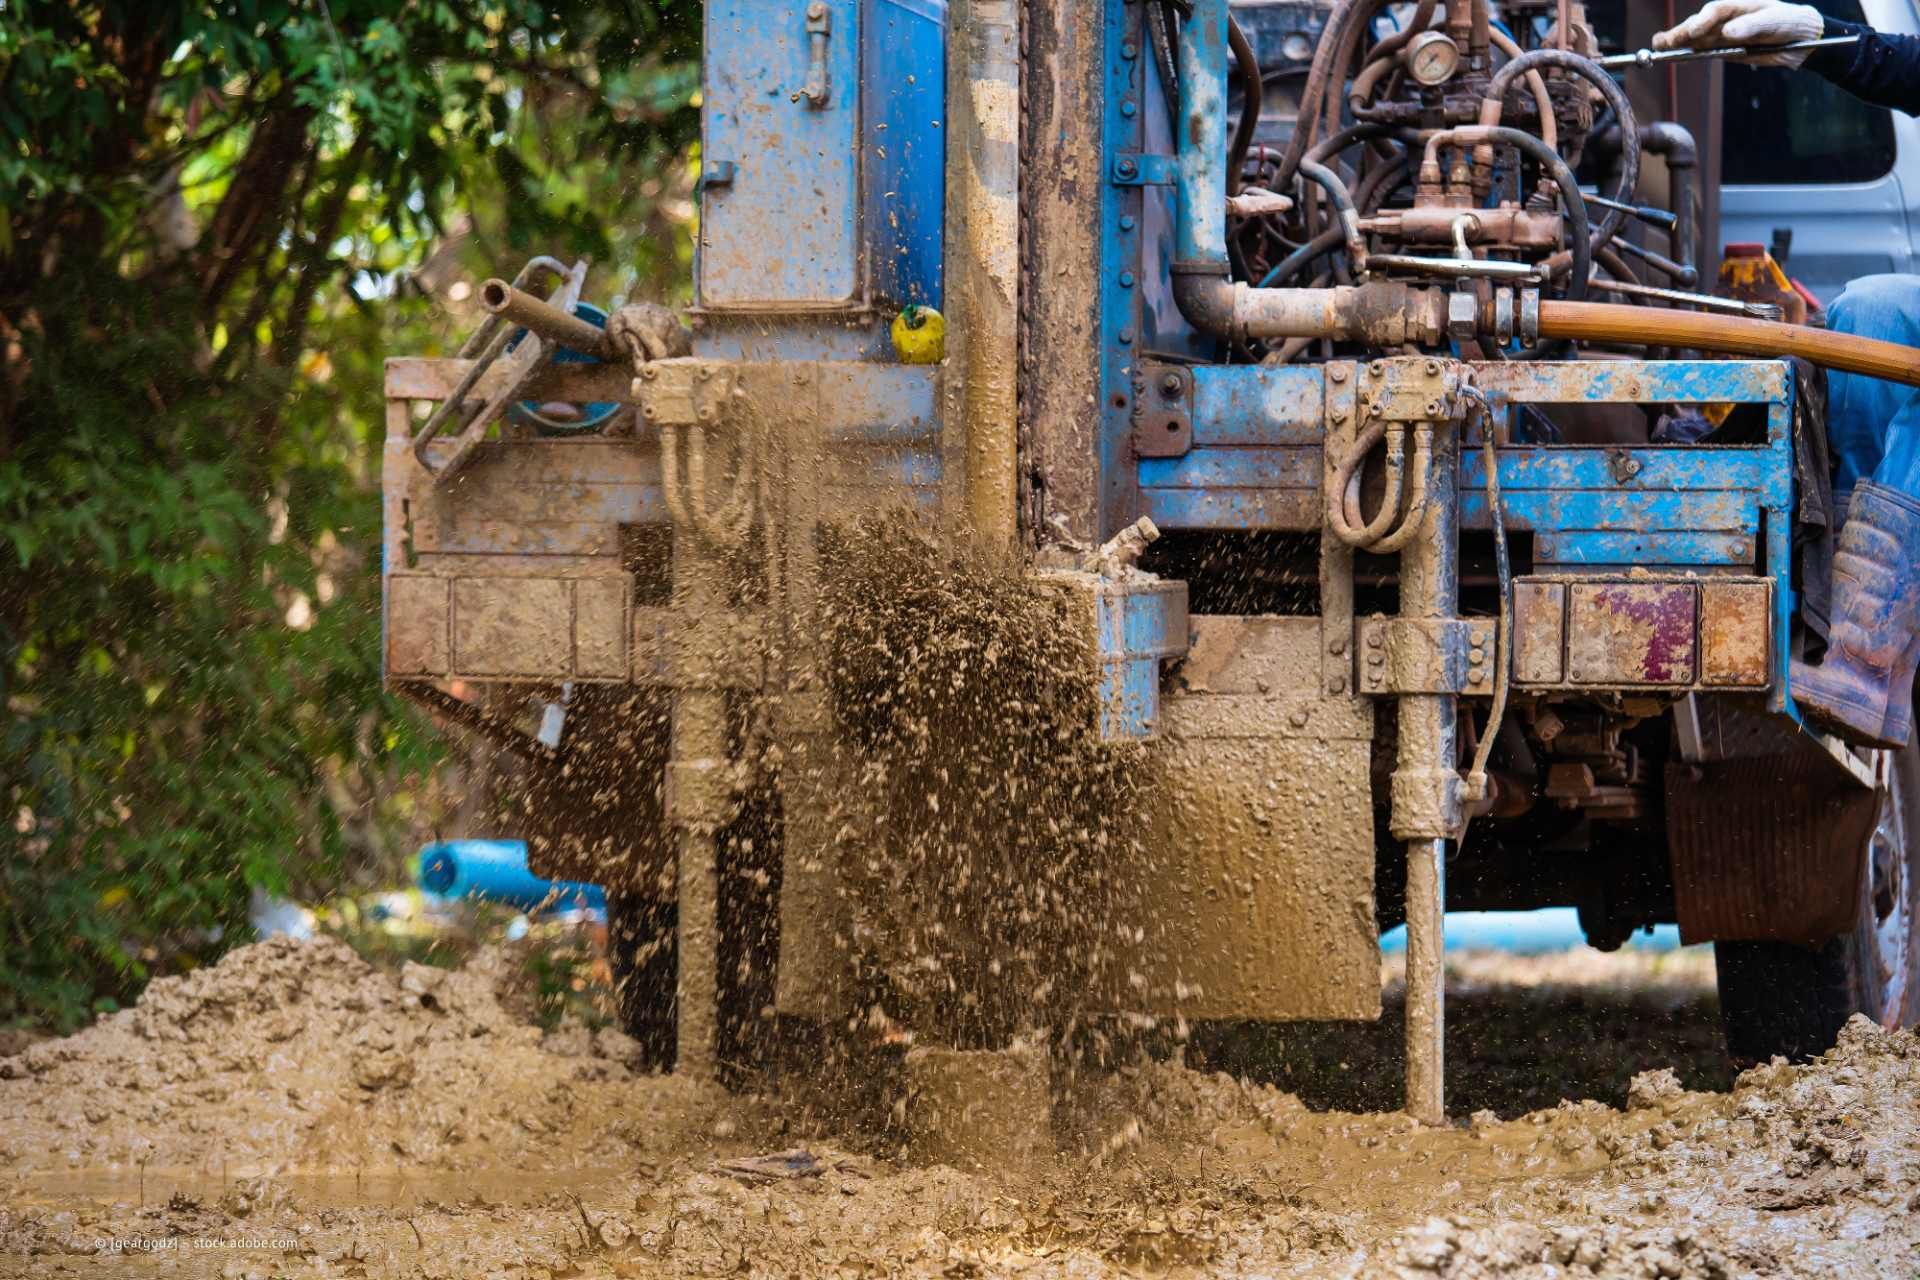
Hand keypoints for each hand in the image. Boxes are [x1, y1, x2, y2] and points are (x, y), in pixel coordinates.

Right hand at [1652, 0, 1824, 65]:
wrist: (1802, 40)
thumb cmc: (1790, 22)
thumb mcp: (1775, 21)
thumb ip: (1752, 25)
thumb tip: (1727, 31)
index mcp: (1739, 5)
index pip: (1716, 10)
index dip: (1702, 20)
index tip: (1692, 32)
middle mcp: (1727, 19)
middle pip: (1699, 24)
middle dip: (1680, 33)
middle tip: (1663, 42)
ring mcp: (1723, 34)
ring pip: (1695, 38)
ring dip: (1677, 44)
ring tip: (1658, 49)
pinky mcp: (1723, 49)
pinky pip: (1702, 52)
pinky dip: (1687, 55)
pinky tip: (1672, 57)